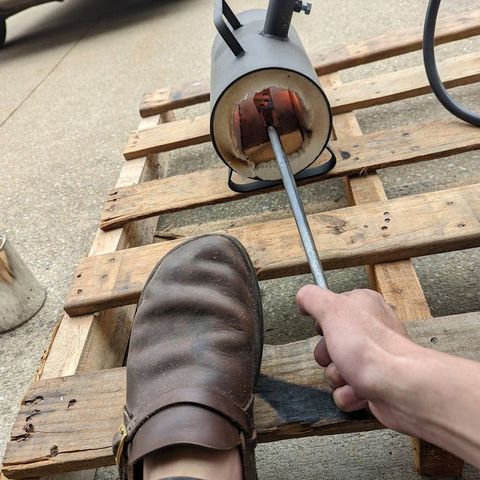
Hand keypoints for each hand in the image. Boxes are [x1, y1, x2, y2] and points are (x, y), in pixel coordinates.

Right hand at [296, 286, 419, 429]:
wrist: (400, 388)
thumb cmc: (371, 347)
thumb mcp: (332, 310)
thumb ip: (313, 298)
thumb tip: (303, 297)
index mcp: (363, 305)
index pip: (330, 310)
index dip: (323, 322)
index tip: (326, 328)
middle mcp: (370, 330)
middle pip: (329, 343)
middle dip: (327, 355)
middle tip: (337, 354)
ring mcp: (373, 358)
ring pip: (335, 369)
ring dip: (336, 376)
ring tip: (352, 376)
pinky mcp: (375, 385)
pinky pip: (346, 391)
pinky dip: (349, 394)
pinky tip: (359, 391)